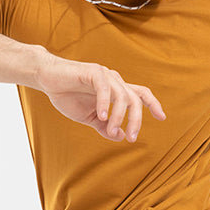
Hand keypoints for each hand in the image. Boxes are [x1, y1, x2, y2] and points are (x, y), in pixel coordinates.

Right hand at [36, 53, 165, 142]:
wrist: (47, 79)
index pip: (140, 95)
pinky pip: (104, 88)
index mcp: (116, 90)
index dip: (153, 105)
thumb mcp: (89, 118)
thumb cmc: (68, 96)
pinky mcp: (92, 71)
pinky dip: (105, 103)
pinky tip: (101, 117)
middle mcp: (114, 80)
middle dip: (136, 120)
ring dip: (119, 117)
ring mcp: (105, 74)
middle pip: (135, 99)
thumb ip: (105, 127)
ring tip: (111, 131)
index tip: (162, 118)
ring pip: (122, 95)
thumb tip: (121, 137)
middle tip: (132, 138)